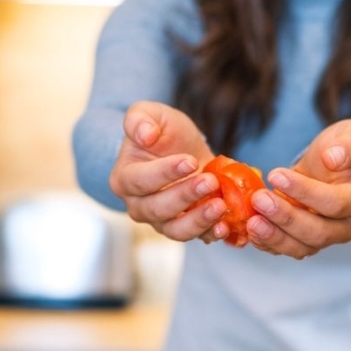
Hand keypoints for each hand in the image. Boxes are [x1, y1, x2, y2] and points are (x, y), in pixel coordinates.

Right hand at [108, 101, 227, 241]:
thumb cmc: (160, 133)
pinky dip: (210, 233)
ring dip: (199, 221)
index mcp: (124, 179)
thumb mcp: (149, 114)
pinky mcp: (183, 227)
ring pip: (175, 230)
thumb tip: (145, 135)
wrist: (180, 150)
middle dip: (186, 196)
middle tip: (210, 182)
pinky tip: (226, 225)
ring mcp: (161, 221)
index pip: (140, 181)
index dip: (165, 173)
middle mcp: (138, 205)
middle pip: (158, 209)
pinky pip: (195, 236)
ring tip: (221, 206)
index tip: (190, 161)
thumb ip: (139, 119)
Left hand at [244, 119, 350, 258]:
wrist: (334, 164)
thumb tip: (332, 158)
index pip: (336, 203)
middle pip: (318, 232)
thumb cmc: (345, 148)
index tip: (276, 174)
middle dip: (286, 218)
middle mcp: (347, 226)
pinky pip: (287, 249)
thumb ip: (350, 143)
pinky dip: (268, 244)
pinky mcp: (305, 240)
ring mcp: (326, 237)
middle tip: (259, 199)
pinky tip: (250, 231)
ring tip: (251, 221)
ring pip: (302, 247)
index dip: (305, 192)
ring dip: (274, 237)